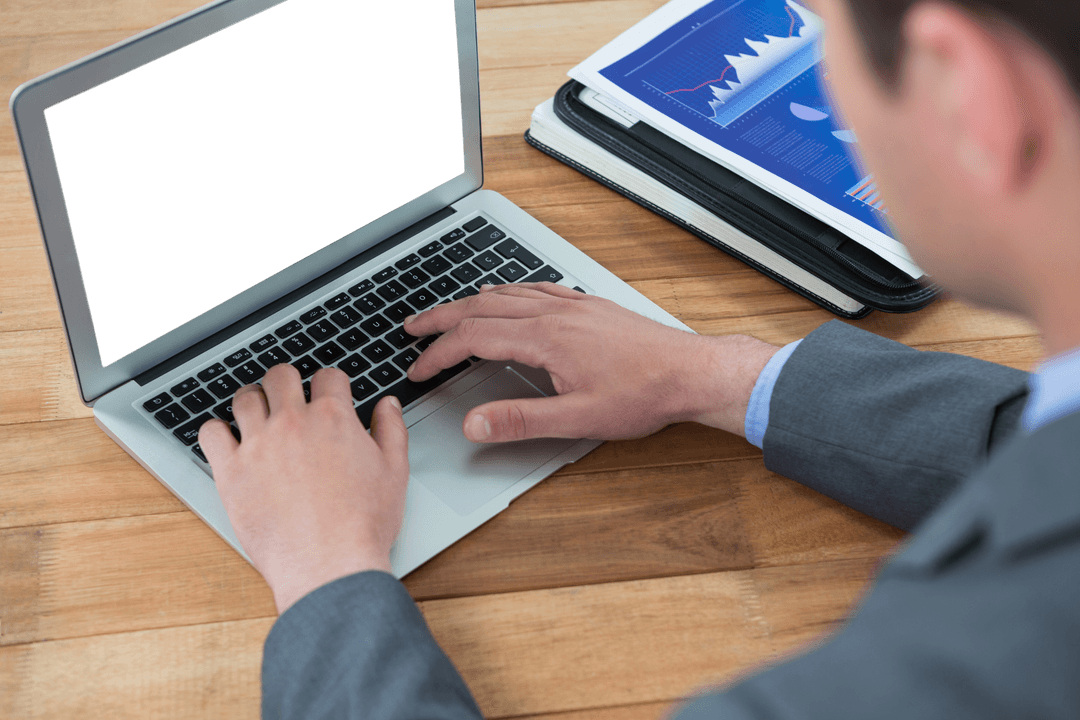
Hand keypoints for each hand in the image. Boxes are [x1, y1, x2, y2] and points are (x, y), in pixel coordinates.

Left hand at [199, 364, 408, 613]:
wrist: (330, 565)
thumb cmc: (363, 525)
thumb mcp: (395, 472)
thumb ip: (391, 430)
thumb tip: (388, 405)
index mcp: (333, 419)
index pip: (327, 376)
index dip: (330, 383)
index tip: (327, 394)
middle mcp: (293, 423)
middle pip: (281, 376)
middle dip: (287, 381)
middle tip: (289, 397)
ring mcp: (259, 445)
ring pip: (244, 398)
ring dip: (253, 401)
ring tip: (257, 415)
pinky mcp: (231, 472)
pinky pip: (211, 433)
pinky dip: (217, 431)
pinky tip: (229, 441)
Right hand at [404, 282, 779, 441]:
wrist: (690, 371)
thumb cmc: (643, 394)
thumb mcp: (578, 418)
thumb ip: (521, 421)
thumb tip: (474, 424)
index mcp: (545, 338)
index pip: (474, 338)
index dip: (439, 354)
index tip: (419, 369)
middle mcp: (555, 313)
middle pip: (482, 307)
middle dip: (442, 318)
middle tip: (413, 327)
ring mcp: (573, 305)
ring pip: (508, 293)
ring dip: (471, 301)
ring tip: (449, 312)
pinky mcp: (589, 306)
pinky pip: (537, 289)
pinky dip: (509, 291)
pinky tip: (509, 296)